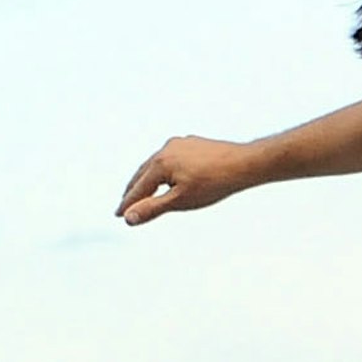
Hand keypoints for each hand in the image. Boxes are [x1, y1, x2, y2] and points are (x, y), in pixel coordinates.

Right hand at [118, 134, 252, 223]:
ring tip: (142, 191)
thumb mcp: (180, 201)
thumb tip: (129, 218)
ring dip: (147, 178)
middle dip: (133, 190)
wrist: (244, 164)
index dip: (128, 204)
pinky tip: (167, 175)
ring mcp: (180, 144)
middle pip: (143, 173)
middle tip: (124, 206)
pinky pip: (171, 158)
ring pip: (157, 164)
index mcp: (160, 163)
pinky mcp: (192, 143)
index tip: (118, 216)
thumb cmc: (214, 183)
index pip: (139, 188)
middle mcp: (166, 149)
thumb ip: (153, 209)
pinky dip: (164, 170)